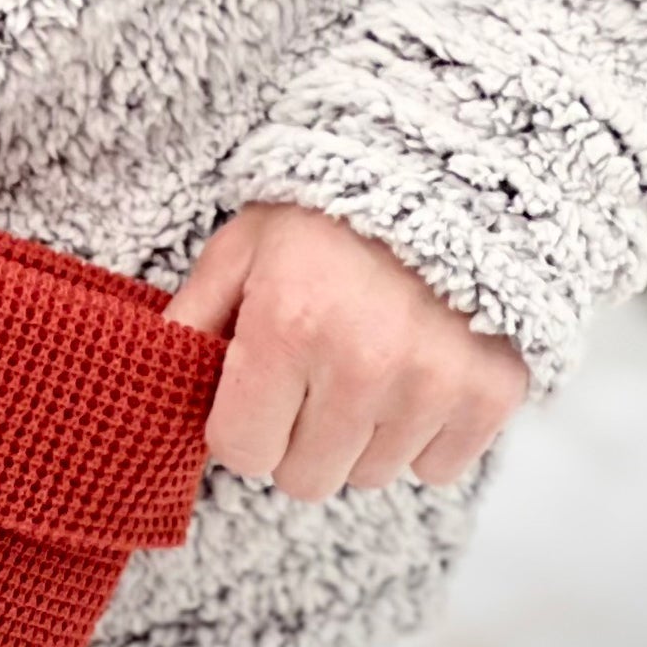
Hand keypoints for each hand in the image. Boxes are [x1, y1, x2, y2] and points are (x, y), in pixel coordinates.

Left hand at [162, 201, 529, 500]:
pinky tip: (417, 372)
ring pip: (370, 477)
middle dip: (298, 436)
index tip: (259, 381)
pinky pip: (436, 470)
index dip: (241, 422)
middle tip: (315, 371)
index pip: (241, 453)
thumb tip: (156, 392)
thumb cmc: (326, 212)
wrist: (442, 167)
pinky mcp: (490, 393)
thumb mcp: (243, 247)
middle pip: (304, 480)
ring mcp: (433, 383)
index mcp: (288, 324)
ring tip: (369, 359)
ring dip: (361, 436)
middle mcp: (363, 362)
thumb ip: (194, 321)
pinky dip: (423, 435)